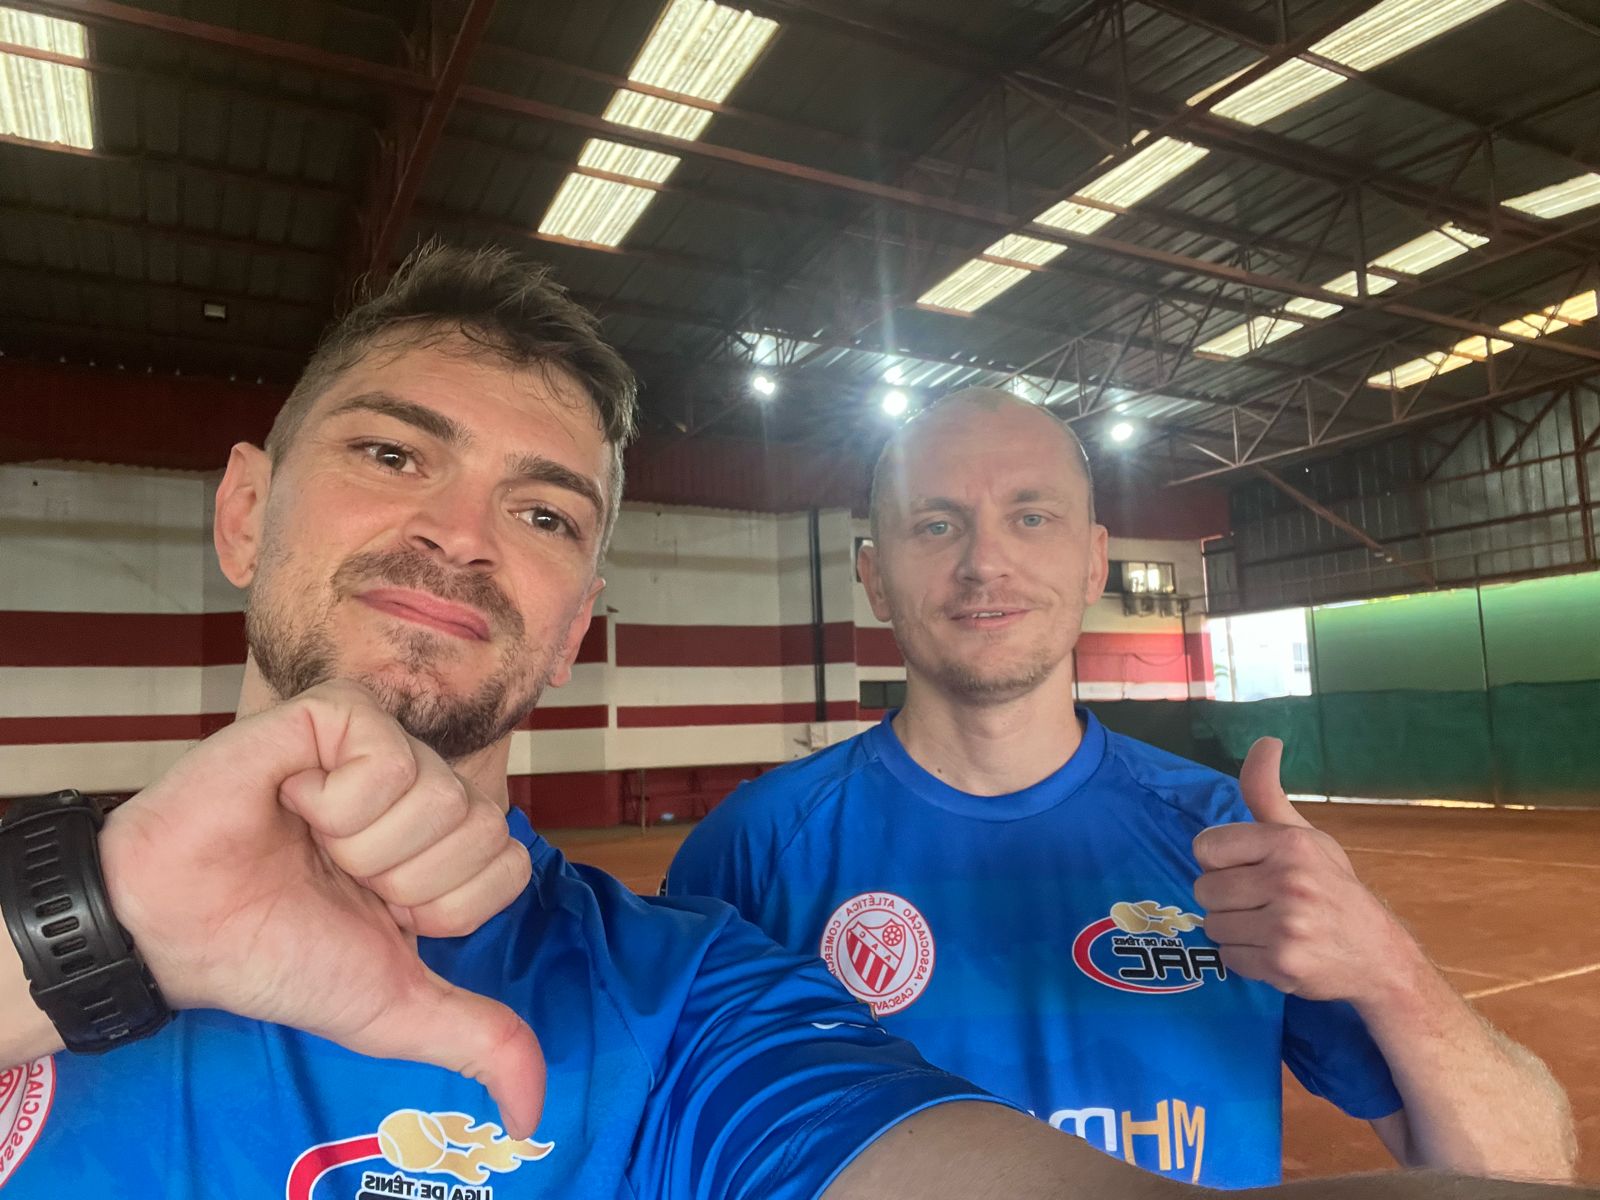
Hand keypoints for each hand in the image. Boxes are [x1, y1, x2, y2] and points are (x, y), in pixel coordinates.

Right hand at [97, 680, 543, 1136]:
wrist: (176, 928)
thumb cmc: (276, 956)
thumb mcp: (391, 1008)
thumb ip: (475, 1041)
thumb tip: (534, 1113)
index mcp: (441, 850)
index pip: (507, 866)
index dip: (441, 907)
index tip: (376, 913)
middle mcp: (422, 791)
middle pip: (482, 829)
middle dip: (401, 878)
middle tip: (333, 875)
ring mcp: (381, 746)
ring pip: (436, 795)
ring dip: (360, 842)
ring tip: (304, 838)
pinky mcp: (334, 713)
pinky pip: (386, 756)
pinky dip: (335, 798)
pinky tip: (289, 798)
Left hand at [1191, 737, 1412, 1003]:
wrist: (1379, 957)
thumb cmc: (1333, 890)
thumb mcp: (1305, 837)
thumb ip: (1267, 793)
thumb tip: (1265, 740)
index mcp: (1290, 843)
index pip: (1206, 847)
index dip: (1219, 861)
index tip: (1245, 869)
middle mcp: (1288, 880)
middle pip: (1204, 889)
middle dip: (1226, 899)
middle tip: (1260, 903)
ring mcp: (1286, 925)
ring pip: (1212, 925)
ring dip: (1234, 930)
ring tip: (1269, 927)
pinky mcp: (1282, 964)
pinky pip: (1228, 959)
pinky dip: (1246, 959)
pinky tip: (1275, 951)